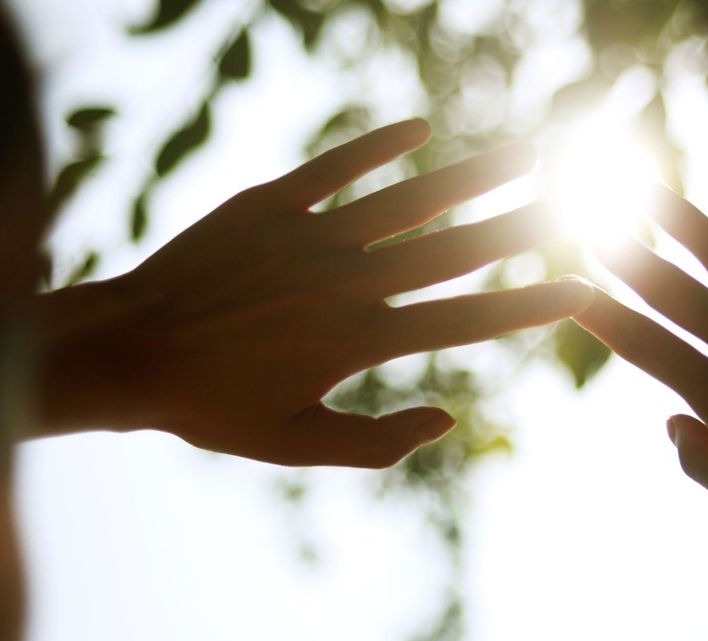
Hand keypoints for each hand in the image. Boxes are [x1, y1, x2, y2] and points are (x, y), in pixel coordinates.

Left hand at [35, 119, 591, 466]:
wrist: (125, 351)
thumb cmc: (212, 407)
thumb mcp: (296, 445)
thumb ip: (379, 441)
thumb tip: (451, 418)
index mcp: (360, 341)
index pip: (466, 320)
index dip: (530, 305)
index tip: (583, 289)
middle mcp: (347, 282)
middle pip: (453, 248)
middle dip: (522, 226)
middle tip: (575, 203)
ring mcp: (310, 237)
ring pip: (408, 199)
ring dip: (471, 176)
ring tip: (523, 154)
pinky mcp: (269, 204)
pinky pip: (335, 167)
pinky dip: (377, 146)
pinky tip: (420, 127)